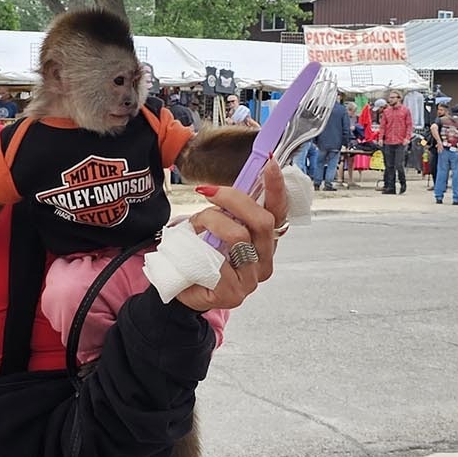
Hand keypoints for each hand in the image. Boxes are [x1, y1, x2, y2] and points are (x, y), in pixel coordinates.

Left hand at [177, 160, 285, 311]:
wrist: (179, 286)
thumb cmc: (199, 254)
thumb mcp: (215, 226)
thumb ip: (228, 210)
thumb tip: (226, 183)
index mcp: (265, 242)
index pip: (278, 212)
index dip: (276, 188)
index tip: (269, 163)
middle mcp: (264, 260)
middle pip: (262, 221)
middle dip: (234, 199)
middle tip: (209, 190)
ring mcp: (251, 279)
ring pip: (240, 237)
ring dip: (213, 221)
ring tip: (195, 223)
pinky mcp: (233, 294)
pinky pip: (221, 263)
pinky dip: (201, 249)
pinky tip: (191, 252)